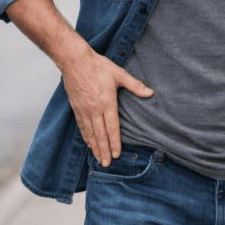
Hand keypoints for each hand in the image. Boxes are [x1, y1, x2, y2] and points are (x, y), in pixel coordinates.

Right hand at [60, 50, 152, 165]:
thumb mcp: (119, 74)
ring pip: (89, 133)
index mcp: (107, 102)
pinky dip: (85, 137)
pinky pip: (81, 126)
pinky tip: (89, 144)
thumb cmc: (98, 66)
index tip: (116, 154)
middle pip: (100, 134)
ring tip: (98, 158)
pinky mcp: (76, 108)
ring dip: (94, 147)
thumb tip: (150, 93)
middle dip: (104, 150)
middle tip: (106, 164)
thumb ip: (135, 85)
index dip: (115, 142)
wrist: (74, 61)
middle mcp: (94, 109)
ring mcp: (84, 109)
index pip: (112, 127)